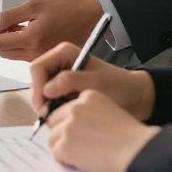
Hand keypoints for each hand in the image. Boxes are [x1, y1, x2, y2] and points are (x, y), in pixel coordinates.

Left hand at [0, 0, 102, 61]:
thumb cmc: (67, 7)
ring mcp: (40, 57)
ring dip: (1, 41)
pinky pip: (21, 53)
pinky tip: (14, 28)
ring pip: (10, 53)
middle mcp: (34, 53)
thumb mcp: (36, 5)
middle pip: (1, 50)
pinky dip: (13, 42)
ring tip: (0, 23)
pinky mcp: (45, 56)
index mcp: (31, 38)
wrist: (91, 16)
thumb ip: (11, 16)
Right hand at [30, 41, 155, 120]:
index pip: (38, 67)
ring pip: (42, 93)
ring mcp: (61, 77)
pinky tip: (63, 117)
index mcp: (64, 52)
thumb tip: (46, 90)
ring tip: (58, 118)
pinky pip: (51, 101)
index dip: (37, 87)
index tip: (43, 106)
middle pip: (37, 80)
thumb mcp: (95, 82)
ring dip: (47, 106)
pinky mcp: (65, 91)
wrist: (134, 98)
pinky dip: (54, 110)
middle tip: (48, 117)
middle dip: (41, 99)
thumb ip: (70, 82)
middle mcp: (59, 63)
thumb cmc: (118, 86)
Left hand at [46, 90, 159, 171]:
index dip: (71, 122)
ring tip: (82, 155)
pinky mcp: (65, 145)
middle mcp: (75, 107)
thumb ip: (91, 112)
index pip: (66, 107)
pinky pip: (55, 152)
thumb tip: (77, 126)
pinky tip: (81, 162)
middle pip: (55, 120)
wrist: (137, 152)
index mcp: (88, 96)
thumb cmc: (132, 137)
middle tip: (78, 145)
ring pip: (52, 137)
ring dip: (63, 147)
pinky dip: (65, 160)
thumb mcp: (110, 111)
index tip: (81, 132)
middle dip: (63, 133)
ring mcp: (68, 125)